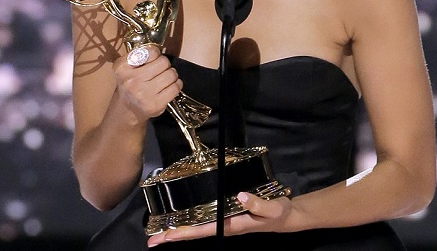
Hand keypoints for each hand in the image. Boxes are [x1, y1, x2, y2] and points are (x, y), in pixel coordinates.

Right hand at [112, 45, 181, 123]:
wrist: (127, 109)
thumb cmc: (130, 83)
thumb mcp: (127, 66)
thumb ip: (140, 54)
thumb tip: (159, 47)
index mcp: (122, 68)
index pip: (150, 52)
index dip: (155, 54)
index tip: (153, 59)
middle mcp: (131, 81)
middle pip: (163, 62)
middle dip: (164, 64)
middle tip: (160, 70)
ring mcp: (143, 94)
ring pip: (171, 74)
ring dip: (171, 74)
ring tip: (165, 78)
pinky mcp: (155, 105)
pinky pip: (175, 87)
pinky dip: (176, 84)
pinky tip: (170, 86)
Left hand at [146, 192, 291, 245]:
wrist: (284, 217)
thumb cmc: (278, 214)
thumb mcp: (272, 208)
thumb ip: (258, 203)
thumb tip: (240, 196)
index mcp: (231, 226)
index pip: (202, 231)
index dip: (183, 233)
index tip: (164, 237)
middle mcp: (223, 226)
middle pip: (194, 232)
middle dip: (174, 235)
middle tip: (152, 239)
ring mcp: (223, 222)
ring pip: (197, 227)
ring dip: (179, 229)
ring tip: (159, 231)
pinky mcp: (225, 215)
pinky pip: (203, 220)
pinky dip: (190, 221)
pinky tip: (181, 220)